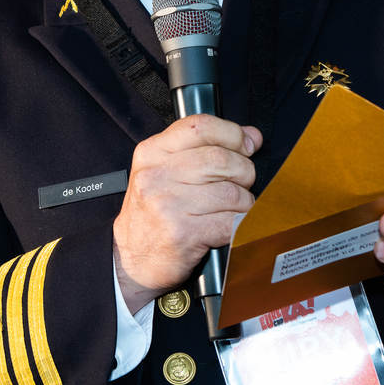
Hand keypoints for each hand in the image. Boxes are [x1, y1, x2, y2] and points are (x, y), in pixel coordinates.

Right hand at [113, 115, 261, 312]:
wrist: (132, 258)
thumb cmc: (155, 213)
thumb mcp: (167, 171)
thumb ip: (206, 148)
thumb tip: (251, 136)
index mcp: (152, 152)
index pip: (200, 126)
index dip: (232, 133)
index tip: (245, 145)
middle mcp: (157, 174)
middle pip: (222, 159)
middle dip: (244, 172)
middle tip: (241, 183)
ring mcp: (168, 204)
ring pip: (232, 192)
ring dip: (244, 203)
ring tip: (232, 209)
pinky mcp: (182, 233)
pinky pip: (230, 222)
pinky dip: (239, 225)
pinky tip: (228, 226)